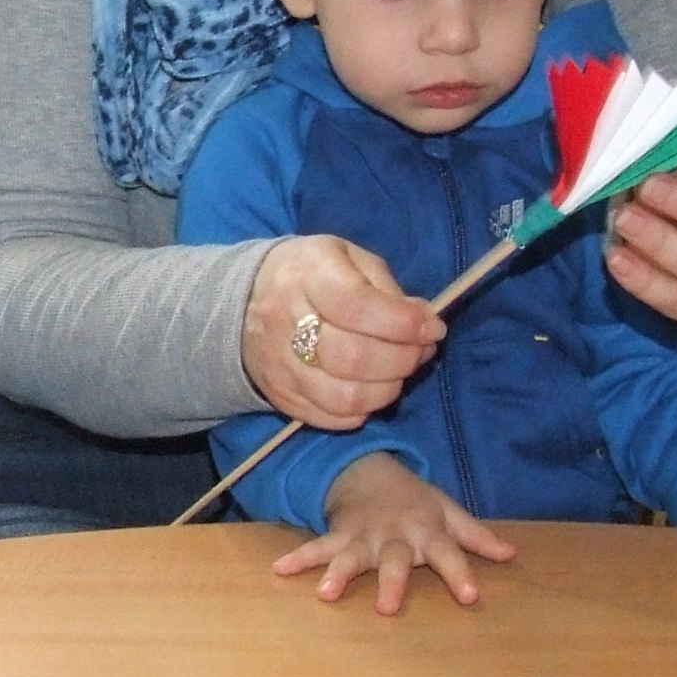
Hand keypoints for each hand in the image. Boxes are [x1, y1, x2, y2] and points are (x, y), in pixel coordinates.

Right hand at [244, 236, 443, 427]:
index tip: (432, 328)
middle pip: (354, 358)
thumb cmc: (312, 274)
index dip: (403, 324)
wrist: (243, 300)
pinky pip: (330, 418)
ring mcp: (280, 364)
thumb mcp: (349, 258)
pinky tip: (371, 390)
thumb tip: (423, 322)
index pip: (357, 307)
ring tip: (397, 373)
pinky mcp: (280, 396)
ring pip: (345, 396)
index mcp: (308, 274)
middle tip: (420, 351)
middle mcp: (286, 320)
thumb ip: (387, 288)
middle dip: (402, 360)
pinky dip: (362, 411)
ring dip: (387, 390)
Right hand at [272, 453, 515, 615]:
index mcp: (426, 530)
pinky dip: (298, 558)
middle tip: (386, 609)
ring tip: (325, 593)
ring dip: (338, 573)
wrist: (369, 469)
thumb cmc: (415, 501)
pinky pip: (317, 547)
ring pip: (350, 555)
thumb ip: (476, 536)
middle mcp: (393, 535)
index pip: (448, 552)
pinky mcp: (338, 535)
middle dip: (390, 581)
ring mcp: (362, 536)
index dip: (459, 573)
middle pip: (394, 560)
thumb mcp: (448, 512)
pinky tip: (280, 570)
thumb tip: (511, 554)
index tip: (470, 596)